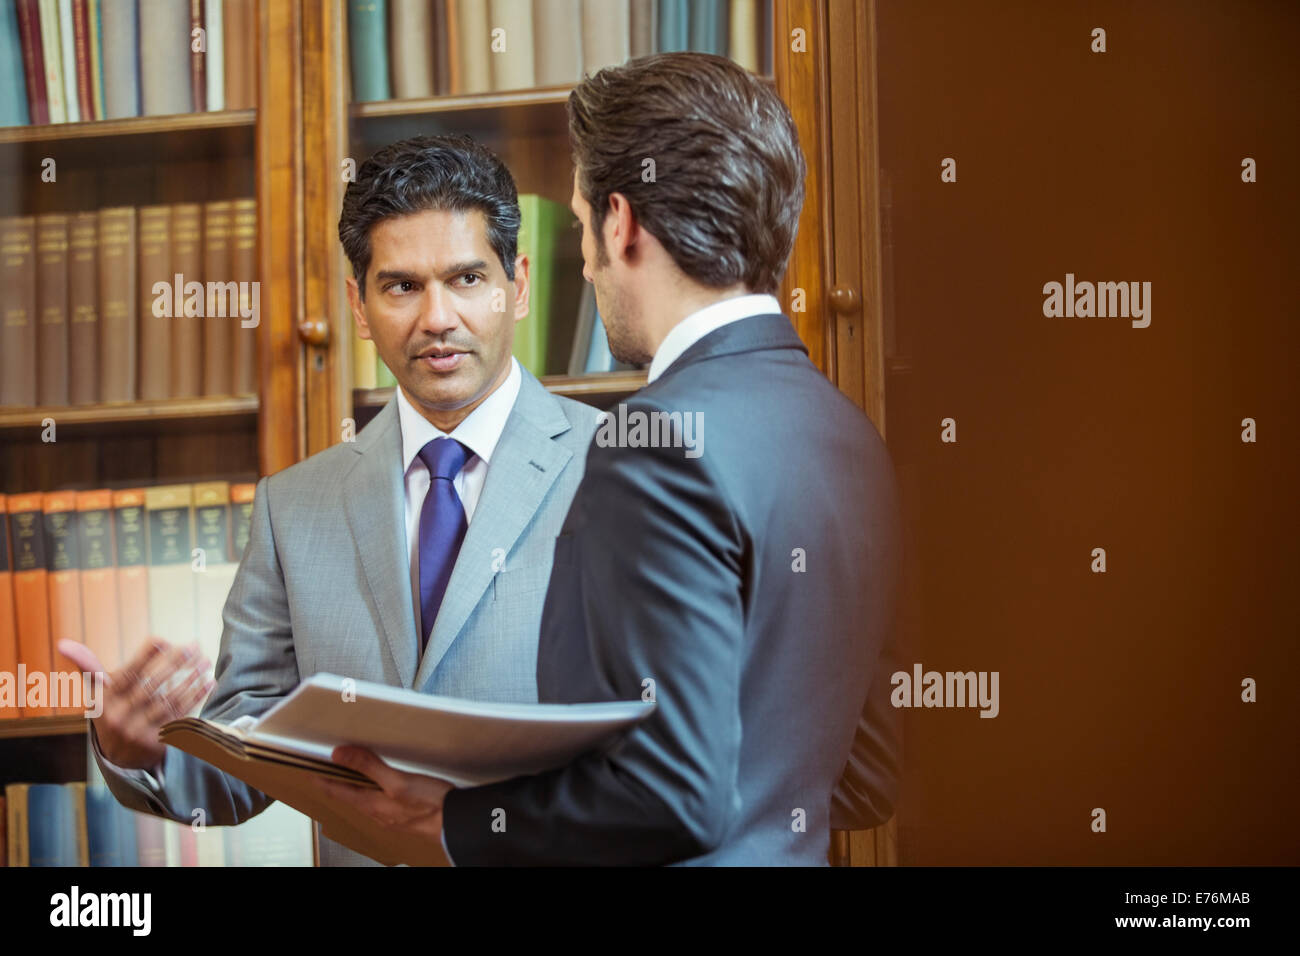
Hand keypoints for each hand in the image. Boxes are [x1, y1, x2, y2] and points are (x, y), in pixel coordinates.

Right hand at [60, 637, 213, 769]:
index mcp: (105, 703)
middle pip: (151, 687)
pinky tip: (208, 682)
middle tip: (194, 646)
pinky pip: (180, 716)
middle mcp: (120, 719)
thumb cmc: (111, 712)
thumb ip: (89, 667)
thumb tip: (64, 643)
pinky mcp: (158, 743)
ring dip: (190, 680)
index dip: (144, 658)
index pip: (126, 677)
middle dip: (174, 664)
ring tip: (205, 662)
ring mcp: (139, 733)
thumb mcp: (98, 693)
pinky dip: (196, 698)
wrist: (119, 757)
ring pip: (169, 702)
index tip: (162, 641)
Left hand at [315, 746, 454, 864]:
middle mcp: (377, 813)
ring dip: (354, 786)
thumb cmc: (430, 805)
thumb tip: (339, 754)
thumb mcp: (397, 781)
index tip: (309, 770)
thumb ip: (368, 766)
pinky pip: (379, 802)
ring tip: (349, 774)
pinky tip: (381, 786)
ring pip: (364, 799)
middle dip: (336, 783)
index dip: (322, 779)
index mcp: (371, 804)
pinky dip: (372, 790)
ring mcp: (391, 815)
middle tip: (326, 769)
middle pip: (349, 796)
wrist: (456, 823)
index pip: (337, 791)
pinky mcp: (404, 814)